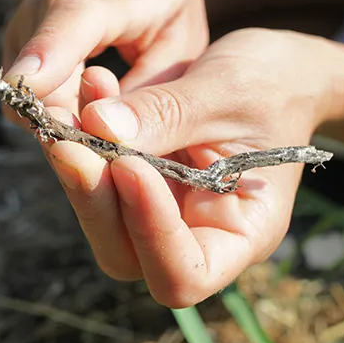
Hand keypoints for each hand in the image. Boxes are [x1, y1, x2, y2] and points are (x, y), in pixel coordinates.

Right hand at [1, 0, 207, 124]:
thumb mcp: (181, 39)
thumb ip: (152, 91)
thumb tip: (116, 144)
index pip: (71, 18)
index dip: (47, 54)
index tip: (25, 91)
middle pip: (39, 77)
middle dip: (67, 128)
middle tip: (112, 159)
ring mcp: (25, 21)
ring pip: (27, 95)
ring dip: (60, 123)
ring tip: (105, 124)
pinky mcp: (14, 42)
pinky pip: (25, 95)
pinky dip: (52, 113)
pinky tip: (85, 110)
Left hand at [44, 28, 343, 307]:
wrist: (278, 70)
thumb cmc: (274, 84)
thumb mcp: (228, 90)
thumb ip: (167, 113)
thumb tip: (98, 126)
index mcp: (240, 233)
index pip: (186, 272)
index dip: (150, 231)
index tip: (129, 165)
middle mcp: (194, 233)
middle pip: (126, 252)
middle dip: (94, 198)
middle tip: (67, 142)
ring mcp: (160, 209)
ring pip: (101, 216)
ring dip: (77, 167)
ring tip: (65, 112)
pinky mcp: (135, 180)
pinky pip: (96, 174)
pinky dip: (82, 138)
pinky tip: (82, 94)